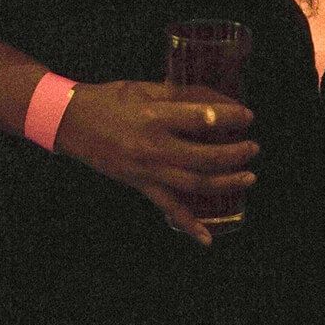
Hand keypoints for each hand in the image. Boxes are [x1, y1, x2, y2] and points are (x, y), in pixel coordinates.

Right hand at [54, 80, 257, 246]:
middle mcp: (153, 146)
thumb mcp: (143, 88)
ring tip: (248, 178)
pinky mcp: (139, 185)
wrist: (70, 122)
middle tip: (254, 148)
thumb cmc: (108, 99)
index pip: (202, 117)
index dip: (230, 118)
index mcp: (154, 115)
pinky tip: (207, 237)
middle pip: (203, 156)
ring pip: (193, 183)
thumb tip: (214, 101)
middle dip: (234, 154)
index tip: (248, 117)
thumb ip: (178, 94)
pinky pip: (168, 208)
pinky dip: (188, 225)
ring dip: (225, 183)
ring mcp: (146, 170)